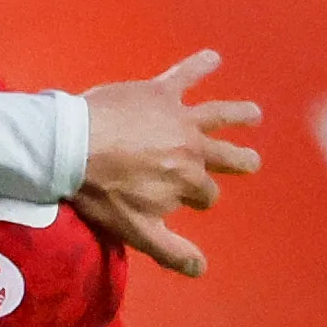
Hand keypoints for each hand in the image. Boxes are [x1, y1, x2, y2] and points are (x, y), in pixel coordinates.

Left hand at [75, 50, 260, 278]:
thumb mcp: (135, 229)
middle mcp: (193, 147)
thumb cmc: (100, 192)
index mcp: (188, 180)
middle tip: (251, 162)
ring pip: (219, 115)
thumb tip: (201, 270)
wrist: (72, 147)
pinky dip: (200, 65)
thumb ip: (170, 249)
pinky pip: (186, 74)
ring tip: (255, 114)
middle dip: (238, 161)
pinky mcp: (160, 93)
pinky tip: (213, 57)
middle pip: (225, 156)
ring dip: (239, 115)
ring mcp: (179, 118)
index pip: (206, 193)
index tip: (194, 200)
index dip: (201, 198)